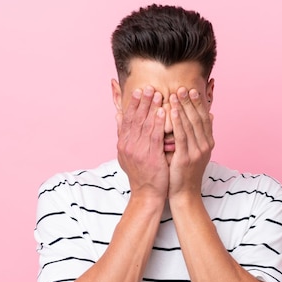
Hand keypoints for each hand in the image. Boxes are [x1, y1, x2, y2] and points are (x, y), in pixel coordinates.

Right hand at [116, 85, 168, 200]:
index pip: (127, 119)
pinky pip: (155, 136)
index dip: (133, 104)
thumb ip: (123, 134)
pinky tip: (163, 111)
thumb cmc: (141, 173)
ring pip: (145, 125)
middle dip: (142, 102)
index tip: (138, 91)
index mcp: (123, 144)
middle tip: (148, 87)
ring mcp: (139, 151)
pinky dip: (158, 122)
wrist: (147, 194)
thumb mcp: (126, 153)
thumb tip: (118, 115)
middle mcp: (129, 146)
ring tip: (157, 94)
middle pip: (135, 119)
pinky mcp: (151, 156)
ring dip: (151, 108)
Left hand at [168, 86, 214, 199]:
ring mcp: (196, 152)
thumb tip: (211, 115)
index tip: (192, 90)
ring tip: (175, 94)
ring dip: (182, 108)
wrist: (184, 194)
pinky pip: (181, 136)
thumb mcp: (198, 152)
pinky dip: (177, 122)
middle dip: (190, 102)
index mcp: (208, 143)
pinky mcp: (186, 158)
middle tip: (182, 87)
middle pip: (198, 118)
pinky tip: (171, 111)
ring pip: (190, 125)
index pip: (204, 118)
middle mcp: (205, 146)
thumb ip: (202, 134)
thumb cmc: (186, 173)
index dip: (199, 103)